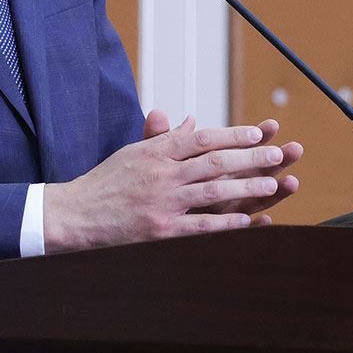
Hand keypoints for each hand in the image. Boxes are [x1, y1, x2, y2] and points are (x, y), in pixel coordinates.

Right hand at [43, 112, 287, 251]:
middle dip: (251, 157)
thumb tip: (192, 121)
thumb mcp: (134, 152)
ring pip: (213, 190)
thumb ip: (165, 138)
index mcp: (156, 152)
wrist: (74, 216)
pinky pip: (200, 225)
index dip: (233, 134)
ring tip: (272, 183)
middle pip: (215, 161)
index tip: (259, 132)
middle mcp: (162, 174)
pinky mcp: (161, 231)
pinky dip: (226, 222)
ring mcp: (162, 203)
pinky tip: (248, 219)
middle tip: (278, 154)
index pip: (202, 138)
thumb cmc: (106, 182)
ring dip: (246, 186)